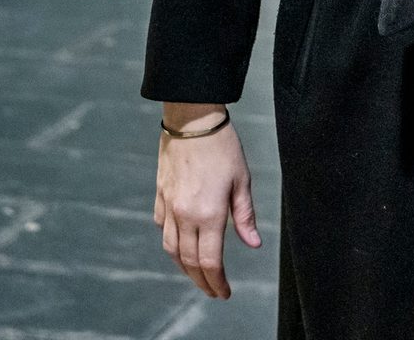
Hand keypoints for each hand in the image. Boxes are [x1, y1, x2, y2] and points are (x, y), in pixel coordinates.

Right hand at [154, 104, 261, 298]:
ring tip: (197, 273)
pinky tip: (180, 242)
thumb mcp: (241, 181)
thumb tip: (253, 244)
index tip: (224, 292)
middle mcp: (185, 215)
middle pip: (189, 261)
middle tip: (213, 290)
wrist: (192, 119)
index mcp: (209, 214)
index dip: (218, 282)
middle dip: (202, 281)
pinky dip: (171, 241)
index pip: (210, 262)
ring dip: (184, 267)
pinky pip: (161, 227)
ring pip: (171, 249)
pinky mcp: (160, 194)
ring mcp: (169, 206)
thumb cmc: (222, 147)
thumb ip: (245, 216)